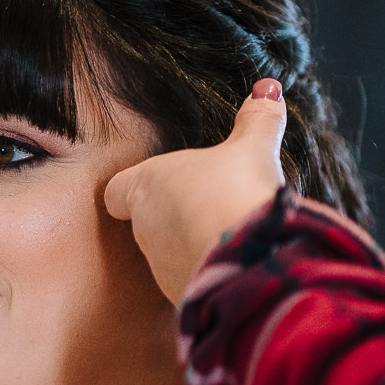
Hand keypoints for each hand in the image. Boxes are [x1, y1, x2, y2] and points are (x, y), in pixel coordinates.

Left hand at [105, 79, 287, 303]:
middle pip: (147, 221)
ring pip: (170, 253)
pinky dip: (209, 272)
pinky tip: (236, 265)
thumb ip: (257, 121)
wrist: (247, 258)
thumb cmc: (235, 193)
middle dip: (175, 216)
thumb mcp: (251, 149)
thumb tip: (268, 88)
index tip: (158, 185)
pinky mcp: (182, 296)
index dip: (133, 188)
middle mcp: (144, 230)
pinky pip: (192, 280)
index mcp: (145, 187)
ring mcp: (160, 267)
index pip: (116, 191)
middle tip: (211, 206)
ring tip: (229, 235)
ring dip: (193, 245)